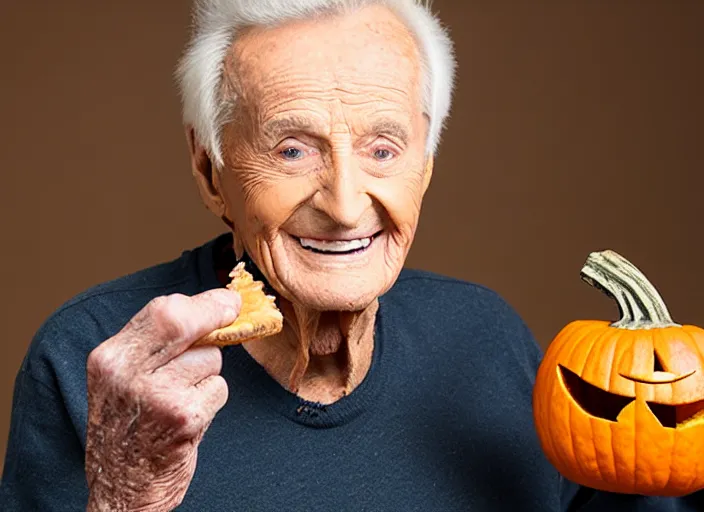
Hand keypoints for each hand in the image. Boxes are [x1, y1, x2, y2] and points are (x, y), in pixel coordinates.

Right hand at [84, 289, 240, 511]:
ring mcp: (156, 395)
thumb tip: (210, 308)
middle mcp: (127, 373)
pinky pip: (218, 389)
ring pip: (210, 358)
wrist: (122, 490)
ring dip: (208, 375)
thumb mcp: (122, 379)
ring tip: (184, 397)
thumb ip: (154, 345)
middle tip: (233, 311)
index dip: (201, 301)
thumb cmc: (129, 429)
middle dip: (217, 312)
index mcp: (109, 358)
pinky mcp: (183, 417)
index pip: (160, 310)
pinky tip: (190, 418)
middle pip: (184, 322)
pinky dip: (212, 400)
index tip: (224, 300)